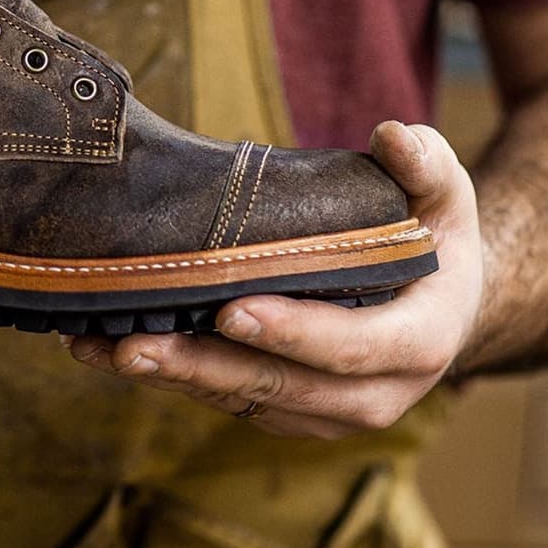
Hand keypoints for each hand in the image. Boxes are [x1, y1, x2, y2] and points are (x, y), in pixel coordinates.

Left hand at [64, 122, 482, 436]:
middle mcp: (375, 394)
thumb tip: (393, 136)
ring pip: (242, 400)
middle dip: (203, 366)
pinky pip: (226, 398)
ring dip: (170, 377)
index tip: (230, 310)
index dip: (293, 333)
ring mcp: (326, 412)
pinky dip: (171, 376)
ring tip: (103, 349)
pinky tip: (109, 350)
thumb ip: (426, 163)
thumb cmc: (431, 232)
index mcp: (418, 343)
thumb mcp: (444, 191)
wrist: (435, 295)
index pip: (353, 347)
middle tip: (135, 344)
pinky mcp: (286, 411)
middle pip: (281, 387)